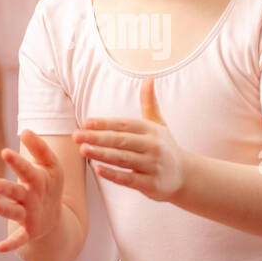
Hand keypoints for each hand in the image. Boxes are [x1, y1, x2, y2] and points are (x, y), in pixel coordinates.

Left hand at [0, 130, 65, 252]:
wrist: (57, 216)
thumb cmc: (49, 184)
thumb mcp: (51, 165)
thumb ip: (39, 147)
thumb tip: (25, 130)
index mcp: (39, 179)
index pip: (27, 169)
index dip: (17, 161)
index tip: (4, 152)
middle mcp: (34, 197)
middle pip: (16, 191)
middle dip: (3, 187)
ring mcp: (31, 215)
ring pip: (14, 212)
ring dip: (2, 209)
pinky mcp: (29, 232)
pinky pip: (19, 239)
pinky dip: (10, 245)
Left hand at [73, 78, 184, 201]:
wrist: (185, 175)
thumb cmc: (164, 146)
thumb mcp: (158, 123)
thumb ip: (149, 101)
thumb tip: (148, 77)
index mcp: (151, 130)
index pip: (124, 124)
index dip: (104, 123)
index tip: (85, 122)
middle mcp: (153, 146)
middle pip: (121, 140)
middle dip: (97, 137)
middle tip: (76, 136)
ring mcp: (153, 165)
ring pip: (123, 158)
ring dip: (102, 154)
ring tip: (83, 149)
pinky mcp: (151, 183)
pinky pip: (129, 178)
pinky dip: (113, 174)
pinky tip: (98, 170)